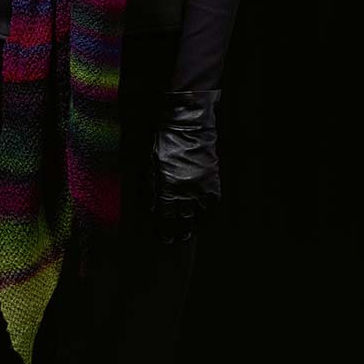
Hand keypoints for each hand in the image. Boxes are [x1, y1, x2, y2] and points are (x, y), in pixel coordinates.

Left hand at [149, 88, 221, 243]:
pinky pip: (214, 203)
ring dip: (195, 225)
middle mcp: (184, 192)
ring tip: (191, 231)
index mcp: (166, 188)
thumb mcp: (149, 163)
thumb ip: (151, 188)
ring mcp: (200, 186)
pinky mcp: (212, 179)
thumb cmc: (162, 140)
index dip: (164, 230)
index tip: (164, 238)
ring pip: (199, 215)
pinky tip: (206, 217)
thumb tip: (151, 208)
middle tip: (178, 238)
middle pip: (183, 220)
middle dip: (179, 232)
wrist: (185, 125)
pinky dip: (210, 213)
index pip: (165, 218)